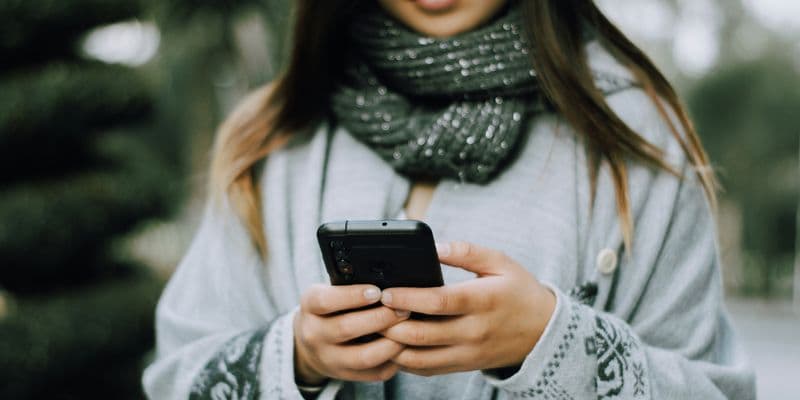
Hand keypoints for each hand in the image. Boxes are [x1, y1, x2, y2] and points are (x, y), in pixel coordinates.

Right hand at [294, 284, 409, 383]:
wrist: (309, 343)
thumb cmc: (328, 309)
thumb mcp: (328, 291)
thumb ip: (349, 286)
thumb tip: (387, 282)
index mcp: (309, 307)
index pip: (326, 301)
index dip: (353, 296)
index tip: (378, 291)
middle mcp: (313, 334)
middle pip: (347, 328)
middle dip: (380, 318)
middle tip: (403, 310)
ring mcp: (328, 358)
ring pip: (363, 357)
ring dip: (390, 344)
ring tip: (408, 331)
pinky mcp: (344, 375)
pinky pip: (373, 373)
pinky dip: (393, 362)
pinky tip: (404, 349)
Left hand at [379, 241, 555, 376]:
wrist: (543, 331)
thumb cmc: (519, 291)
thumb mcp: (500, 262)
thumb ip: (467, 252)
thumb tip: (435, 247)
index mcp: (483, 301)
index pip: (439, 302)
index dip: (408, 297)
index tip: (386, 291)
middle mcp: (474, 331)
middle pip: (422, 334)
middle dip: (390, 323)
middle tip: (372, 310)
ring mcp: (467, 353)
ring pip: (419, 358)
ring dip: (392, 345)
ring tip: (377, 328)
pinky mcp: (462, 366)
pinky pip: (426, 369)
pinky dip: (404, 360)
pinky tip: (392, 344)